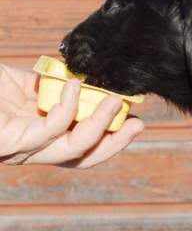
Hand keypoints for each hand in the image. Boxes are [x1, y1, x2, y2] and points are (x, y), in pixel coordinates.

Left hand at [0, 63, 143, 167]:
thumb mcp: (26, 82)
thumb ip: (53, 82)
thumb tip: (86, 74)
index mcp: (40, 135)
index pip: (83, 144)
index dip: (110, 135)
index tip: (132, 115)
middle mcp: (36, 148)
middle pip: (85, 156)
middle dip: (116, 142)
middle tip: (139, 124)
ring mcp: (25, 149)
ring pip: (75, 149)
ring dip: (102, 125)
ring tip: (116, 101)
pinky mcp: (13, 143)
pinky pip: (52, 128)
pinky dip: (69, 106)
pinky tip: (74, 85)